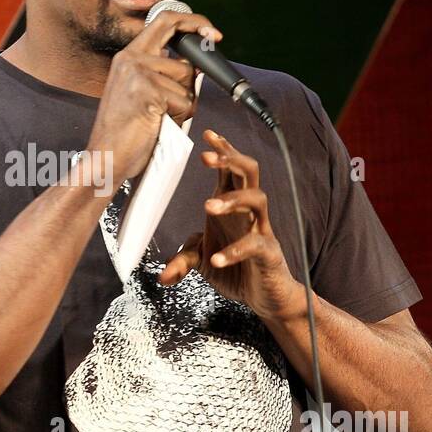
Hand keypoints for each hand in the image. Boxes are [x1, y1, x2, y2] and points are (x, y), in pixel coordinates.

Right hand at [85, 11, 221, 187]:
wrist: (105, 159)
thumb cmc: (127, 132)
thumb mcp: (144, 92)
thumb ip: (164, 74)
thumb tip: (198, 65)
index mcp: (129, 56)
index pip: (166, 20)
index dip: (194, 22)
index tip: (212, 33)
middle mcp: (131, 58)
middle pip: (184, 56)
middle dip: (194, 79)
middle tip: (182, 102)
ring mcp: (138, 72)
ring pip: (187, 82)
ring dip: (183, 105)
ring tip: (159, 119)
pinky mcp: (147, 90)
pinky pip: (183, 101)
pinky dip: (178, 118)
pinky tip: (157, 125)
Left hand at [158, 129, 299, 320]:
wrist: (265, 297)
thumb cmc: (237, 270)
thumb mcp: (203, 262)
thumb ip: (184, 260)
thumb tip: (162, 276)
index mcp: (232, 207)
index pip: (231, 170)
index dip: (222, 150)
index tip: (207, 134)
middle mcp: (248, 214)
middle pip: (248, 173)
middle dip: (230, 160)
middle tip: (207, 158)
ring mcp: (261, 231)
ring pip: (258, 199)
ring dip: (232, 199)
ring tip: (207, 207)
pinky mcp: (270, 254)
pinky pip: (256, 244)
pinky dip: (235, 251)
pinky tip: (216, 259)